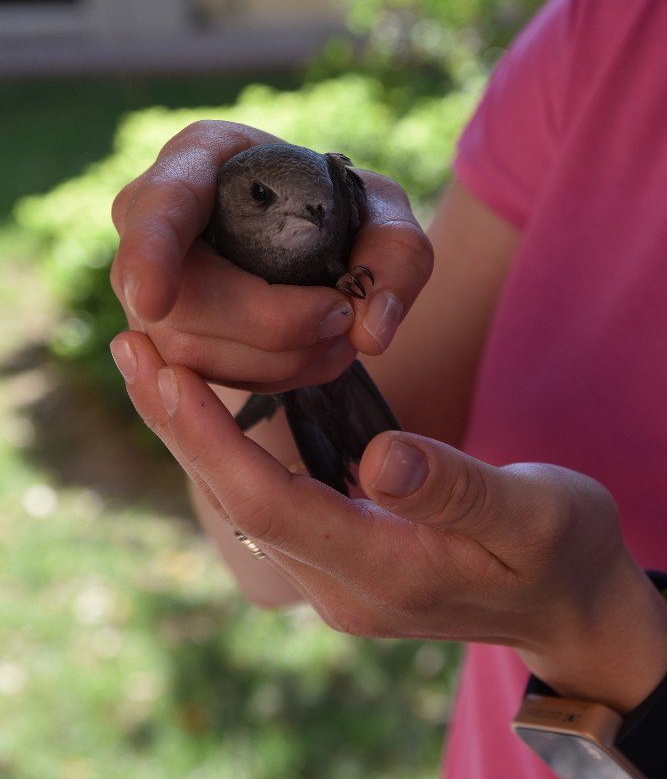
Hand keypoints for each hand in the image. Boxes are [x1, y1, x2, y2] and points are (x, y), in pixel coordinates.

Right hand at [110, 121, 432, 390]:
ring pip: (194, 353)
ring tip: (340, 333)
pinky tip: (319, 351)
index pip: (156, 207)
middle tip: (342, 313)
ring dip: (281, 358)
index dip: (150, 255)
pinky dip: (276, 376)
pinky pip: (209, 378)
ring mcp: (147, 285)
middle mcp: (152, 222)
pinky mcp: (167, 334)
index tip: (156, 301)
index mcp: (197, 160)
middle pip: (181, 302)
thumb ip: (397, 254)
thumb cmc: (338, 205)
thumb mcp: (382, 207)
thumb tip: (368, 332)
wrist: (314, 232)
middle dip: (270, 323)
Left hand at [111, 330, 666, 716]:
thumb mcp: (532, 515)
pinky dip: (225, 449)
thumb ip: (457, 490)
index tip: (168, 371)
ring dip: (190, 434)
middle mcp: (344, 588)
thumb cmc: (560, 552)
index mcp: (390, 573)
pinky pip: (262, 503)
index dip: (213, 439)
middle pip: (237, 504)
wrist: (571, 606)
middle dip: (177, 426)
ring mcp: (337, 581)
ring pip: (241, 504)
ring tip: (149, 362)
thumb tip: (380, 457)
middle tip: (130, 347)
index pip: (272, 505)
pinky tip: (204, 407)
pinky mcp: (340, 560)